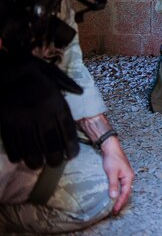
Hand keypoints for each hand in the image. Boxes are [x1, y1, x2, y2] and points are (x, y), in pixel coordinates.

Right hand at [0, 52, 82, 168]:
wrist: (7, 69)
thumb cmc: (33, 71)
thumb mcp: (55, 74)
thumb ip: (68, 84)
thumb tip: (81, 92)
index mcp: (55, 103)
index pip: (66, 129)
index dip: (71, 145)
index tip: (73, 155)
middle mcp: (41, 114)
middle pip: (49, 141)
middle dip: (54, 156)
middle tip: (56, 164)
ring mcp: (22, 120)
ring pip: (30, 145)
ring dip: (35, 158)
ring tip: (38, 166)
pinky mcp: (6, 122)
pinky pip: (11, 141)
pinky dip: (15, 152)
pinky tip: (19, 159)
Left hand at [99, 136, 133, 214]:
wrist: (111, 147)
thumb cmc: (112, 159)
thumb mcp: (112, 173)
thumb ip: (113, 185)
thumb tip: (113, 196)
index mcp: (129, 177)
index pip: (125, 193)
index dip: (120, 202)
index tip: (115, 210)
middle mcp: (129, 177)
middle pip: (126, 192)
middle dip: (121, 201)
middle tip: (114, 210)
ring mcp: (125, 175)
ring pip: (124, 189)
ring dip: (120, 197)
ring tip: (114, 204)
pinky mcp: (121, 173)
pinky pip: (121, 185)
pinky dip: (118, 191)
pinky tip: (114, 193)